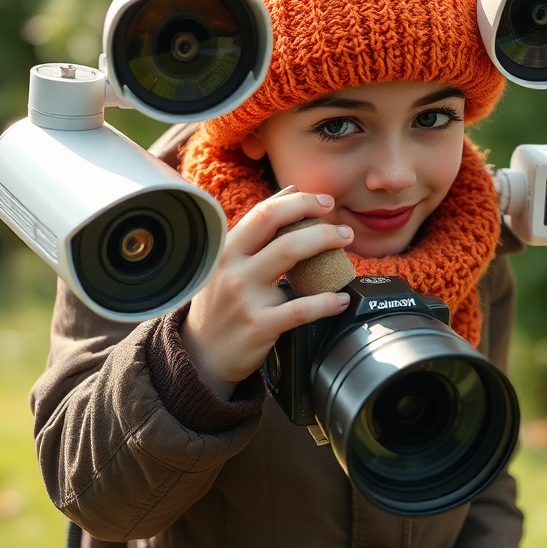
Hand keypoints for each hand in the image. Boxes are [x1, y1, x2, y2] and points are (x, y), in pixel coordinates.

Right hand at [181, 188, 352, 399]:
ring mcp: (245, 297)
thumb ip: (258, 229)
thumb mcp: (229, 262)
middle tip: (343, 229)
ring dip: (325, 245)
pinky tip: (341, 299)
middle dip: (317, 221)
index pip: (264, 213)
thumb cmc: (221, 303)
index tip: (325, 202)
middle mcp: (233, 268)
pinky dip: (326, 302)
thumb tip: (291, 192)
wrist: (201, 355)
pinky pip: (301, 309)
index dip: (299, 202)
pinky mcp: (259, 325)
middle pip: (279, 230)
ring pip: (290, 258)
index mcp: (227, 249)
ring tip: (345, 247)